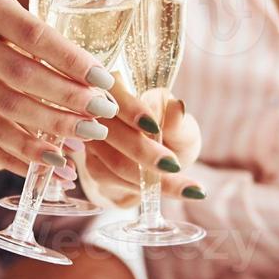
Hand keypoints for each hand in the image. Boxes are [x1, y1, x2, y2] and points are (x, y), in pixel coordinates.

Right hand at [0, 0, 118, 172]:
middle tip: (102, 111)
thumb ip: (48, 40)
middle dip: (68, 97)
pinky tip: (55, 160)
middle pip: (22, 76)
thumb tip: (98, 82)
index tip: (104, 80)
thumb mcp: (16, 17)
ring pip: (8, 109)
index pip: (35, 37)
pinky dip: (25, 152)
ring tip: (87, 135)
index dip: (71, 61)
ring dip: (52, 127)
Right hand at [74, 79, 205, 207]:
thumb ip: (178, 122)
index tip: (154, 126)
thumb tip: (177, 108)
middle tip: (175, 165)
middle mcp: (98, 111)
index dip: (132, 110)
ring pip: (116, 162)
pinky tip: (167, 190)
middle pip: (115, 133)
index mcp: (121, 88)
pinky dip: (143, 188)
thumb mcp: (182, 129)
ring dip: (151, 178)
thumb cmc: (173, 137)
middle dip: (147, 153)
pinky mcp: (92, 165)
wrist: (162, 164)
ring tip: (187, 188)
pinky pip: (114, 180)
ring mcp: (91, 139)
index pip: (117, 95)